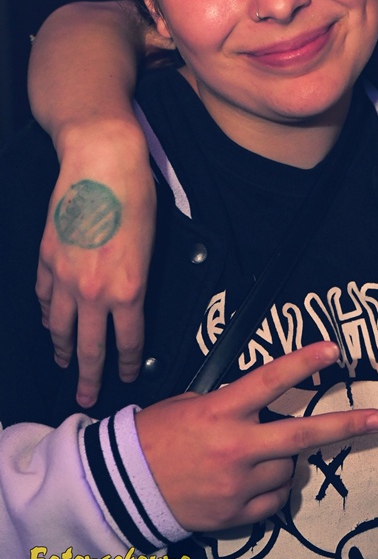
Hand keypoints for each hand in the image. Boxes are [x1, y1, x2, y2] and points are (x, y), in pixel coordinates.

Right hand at [36, 120, 154, 407]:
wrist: (100, 162)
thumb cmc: (135, 195)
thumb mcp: (153, 244)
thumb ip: (140, 280)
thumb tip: (133, 300)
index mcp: (128, 290)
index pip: (129, 341)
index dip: (129, 364)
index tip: (128, 377)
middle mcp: (94, 291)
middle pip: (89, 346)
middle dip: (89, 375)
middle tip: (86, 396)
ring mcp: (65, 277)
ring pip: (60, 327)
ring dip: (62, 349)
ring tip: (63, 363)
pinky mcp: (47, 259)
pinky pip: (44, 297)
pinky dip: (46, 313)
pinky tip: (49, 322)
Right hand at [135, 343, 377, 530]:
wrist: (123, 490)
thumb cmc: (156, 438)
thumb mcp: (190, 405)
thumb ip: (232, 404)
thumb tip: (268, 404)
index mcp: (219, 412)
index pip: (269, 381)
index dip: (303, 363)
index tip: (333, 351)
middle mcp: (233, 448)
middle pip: (301, 436)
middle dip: (344, 426)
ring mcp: (236, 485)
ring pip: (288, 468)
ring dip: (284, 458)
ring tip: (254, 453)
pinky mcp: (235, 515)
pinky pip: (274, 498)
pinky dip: (271, 487)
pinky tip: (250, 480)